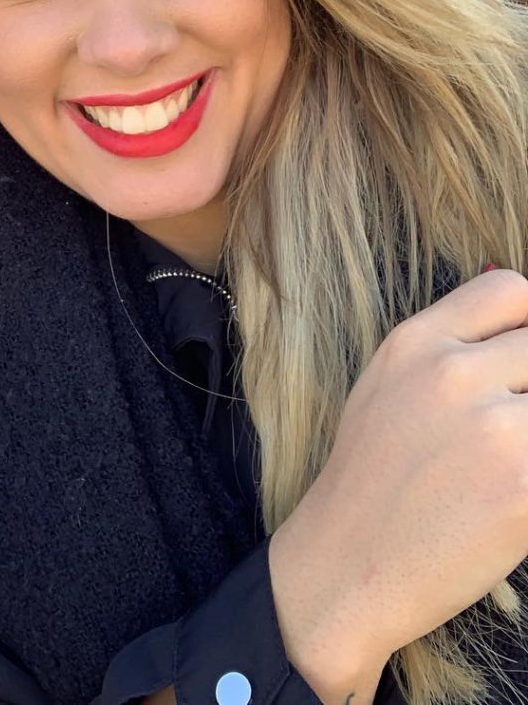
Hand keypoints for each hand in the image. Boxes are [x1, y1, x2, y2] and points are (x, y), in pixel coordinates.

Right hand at [270, 268, 527, 700]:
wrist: (346, 567)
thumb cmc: (371, 481)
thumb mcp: (388, 387)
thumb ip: (449, 350)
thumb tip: (520, 334)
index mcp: (416, 342)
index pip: (509, 288)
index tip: (522, 361)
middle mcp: (452, 373)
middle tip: (509, 425)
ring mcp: (491, 428)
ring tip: (509, 461)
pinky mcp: (523, 486)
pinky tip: (513, 499)